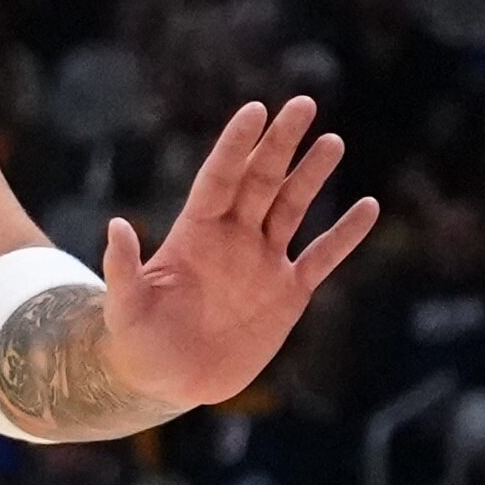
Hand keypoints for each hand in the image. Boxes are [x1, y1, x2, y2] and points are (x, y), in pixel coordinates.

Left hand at [96, 95, 380, 418]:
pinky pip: (322, 258)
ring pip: (292, 207)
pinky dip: (345, 236)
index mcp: (195, 232)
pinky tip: (368, 207)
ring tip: (332, 142)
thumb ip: (123, 269)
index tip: (255, 110)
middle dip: (281, 143)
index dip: (236, 145)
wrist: (169, 380)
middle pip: (261, 180)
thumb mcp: (125, 308)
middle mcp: (233, 237)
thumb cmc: (138, 341)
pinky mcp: (288, 293)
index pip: (220, 177)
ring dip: (312, 175)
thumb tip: (116, 226)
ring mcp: (263, 262)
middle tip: (303, 104)